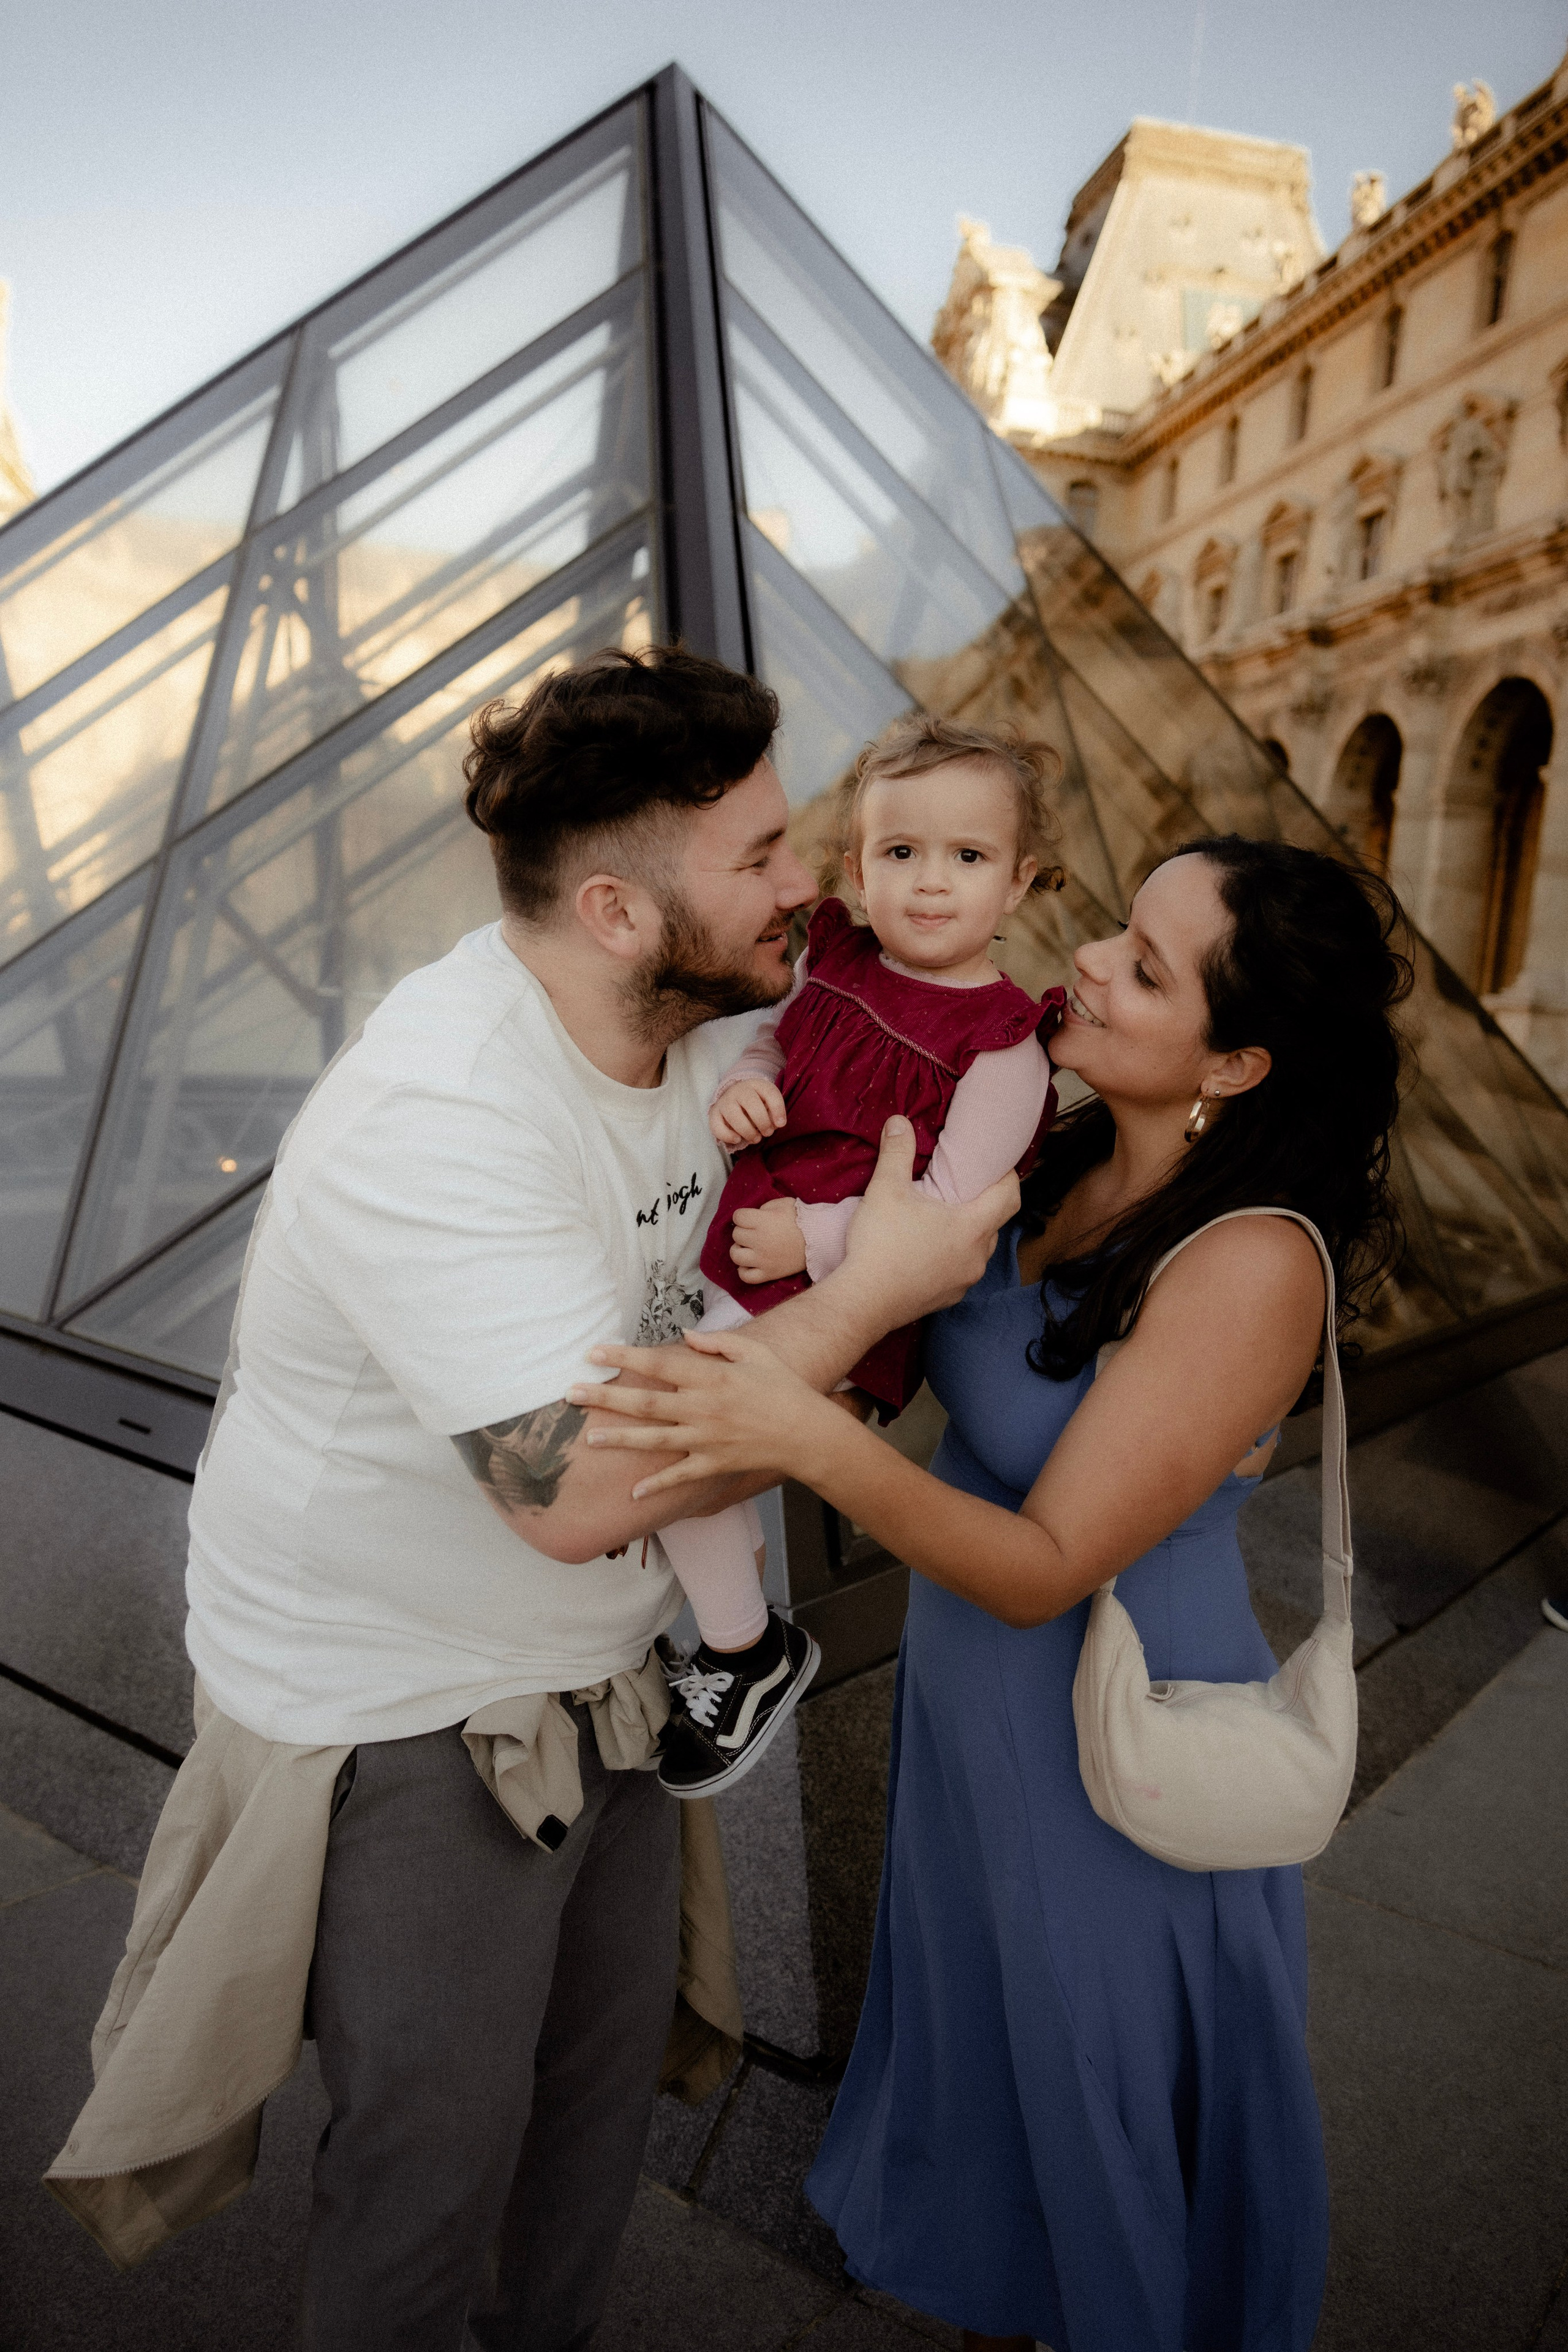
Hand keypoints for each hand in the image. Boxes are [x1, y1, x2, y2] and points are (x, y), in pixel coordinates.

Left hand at [568, 1326, 839, 1500]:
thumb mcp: (754, 1353)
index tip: (594, 1352)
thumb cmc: (782, 1387)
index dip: (624, 1357)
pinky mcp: (714, 1464)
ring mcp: (707, 1439)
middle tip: (571, 1394)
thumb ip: (718, 1342)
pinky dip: (657, 1486)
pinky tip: (632, 1492)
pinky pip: (680, 1476)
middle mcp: (703, 1408)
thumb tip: (684, 1337)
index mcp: (711, 1377)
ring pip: (655, 1440)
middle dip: (605, 1397)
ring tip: (589, 1440)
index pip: (658, 1363)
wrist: (807, 1432)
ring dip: (620, 1439)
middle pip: (645, 1402)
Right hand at [711, 1078, 787, 1149]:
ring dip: (748, 1132)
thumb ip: (774, 1112)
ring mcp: (725, 1101)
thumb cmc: (757, 1103)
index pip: (770, 1093)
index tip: (781, 1125)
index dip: (778, 1110)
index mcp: (756, 1084)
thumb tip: (776, 1124)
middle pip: (752, 1105)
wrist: (734, 1097)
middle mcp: (739, 1090)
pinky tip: (737, 1139)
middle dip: (763, 1123)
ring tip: (756, 1138)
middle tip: (768, 1133)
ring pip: (735, 1117)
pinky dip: (727, 1136)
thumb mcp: (768, 1102)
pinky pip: (717, 1126)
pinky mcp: (714, 1113)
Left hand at [731, 1198, 807, 1283]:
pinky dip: (744, 1270)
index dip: (743, 1216)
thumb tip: (753, 1217)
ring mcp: (763, 1259)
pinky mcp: (769, 1273)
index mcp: (762, 1221)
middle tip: (755, 1232)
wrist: (820, 1239)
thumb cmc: (802, 1219)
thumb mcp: (783, 1204)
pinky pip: (745, 1276)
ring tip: (749, 1247)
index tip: (751, 1218)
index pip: (737, 1217)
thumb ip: (764, 1208)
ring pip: (735, 1256)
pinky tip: (750, 1263)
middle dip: (744, 1231)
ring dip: (739, 1250)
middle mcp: (759, 1241)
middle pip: (736, 1235)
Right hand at [836, 1118, 1017, 1326]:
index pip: (1010, 1197)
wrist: (862, 1302)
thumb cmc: (880, 1244)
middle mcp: (977, 1257)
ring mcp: (963, 1282)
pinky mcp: (947, 1299)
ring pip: (977, 1250)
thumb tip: (899, 1122)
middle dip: (982, 1203)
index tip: (995, 1165)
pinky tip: (927, 1250)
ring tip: (942, 1218)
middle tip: (962, 1188)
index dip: (1007, 1177)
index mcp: (972, 1227)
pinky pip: (959, 1272)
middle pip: (994, 1223)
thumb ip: (897, 1152)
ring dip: (966, 1233)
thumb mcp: (886, 1189)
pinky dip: (951, 1257)